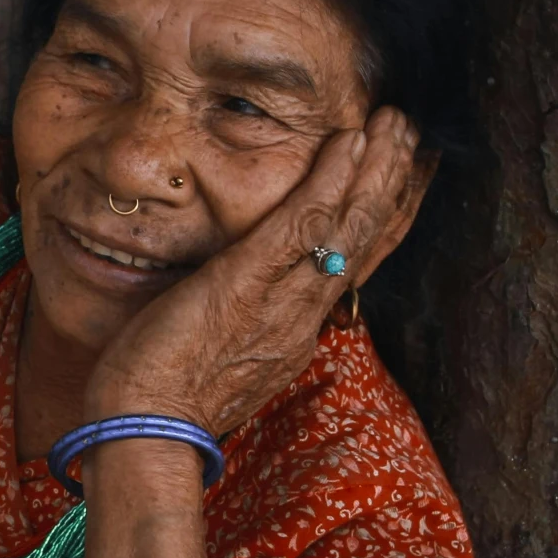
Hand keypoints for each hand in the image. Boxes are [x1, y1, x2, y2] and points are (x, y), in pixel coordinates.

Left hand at [82, 106, 427, 435]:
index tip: (408, 178)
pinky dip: (330, 180)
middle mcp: (301, 316)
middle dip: (393, 182)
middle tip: (413, 132)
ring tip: (398, 121)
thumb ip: (246, 331)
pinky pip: (300, 225)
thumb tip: (247, 313)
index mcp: (295, 334)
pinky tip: (349, 140)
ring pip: (347, 226)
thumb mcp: (222, 364)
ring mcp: (279, 301)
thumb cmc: (164, 403)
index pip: (353, 266)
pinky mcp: (243, 285)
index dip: (385, 220)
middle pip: (364, 240)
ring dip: (377, 168)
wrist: (144, 436)